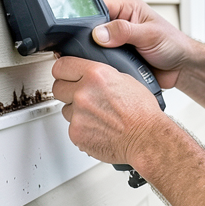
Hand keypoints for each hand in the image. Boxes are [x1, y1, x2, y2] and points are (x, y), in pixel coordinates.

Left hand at [51, 56, 165, 165]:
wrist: (146, 138)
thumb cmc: (142, 112)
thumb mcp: (125, 79)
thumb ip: (101, 75)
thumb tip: (89, 74)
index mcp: (96, 75)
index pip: (61, 67)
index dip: (63, 71)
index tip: (64, 74)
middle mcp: (83, 93)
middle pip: (58, 88)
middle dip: (67, 91)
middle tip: (81, 97)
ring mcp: (78, 114)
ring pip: (65, 109)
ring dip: (76, 112)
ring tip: (97, 116)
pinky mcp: (76, 133)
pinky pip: (72, 127)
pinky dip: (82, 129)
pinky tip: (98, 128)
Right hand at [92, 0, 194, 88]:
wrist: (182, 69)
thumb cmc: (174, 45)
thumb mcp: (149, 34)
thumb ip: (124, 31)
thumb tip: (100, 33)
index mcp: (128, 9)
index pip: (99, 5)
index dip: (87, 14)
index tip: (78, 26)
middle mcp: (121, 23)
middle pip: (93, 26)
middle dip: (89, 36)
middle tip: (89, 45)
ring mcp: (118, 41)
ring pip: (95, 44)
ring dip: (95, 52)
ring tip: (97, 57)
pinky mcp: (118, 57)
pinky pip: (103, 59)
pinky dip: (101, 64)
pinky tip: (102, 67)